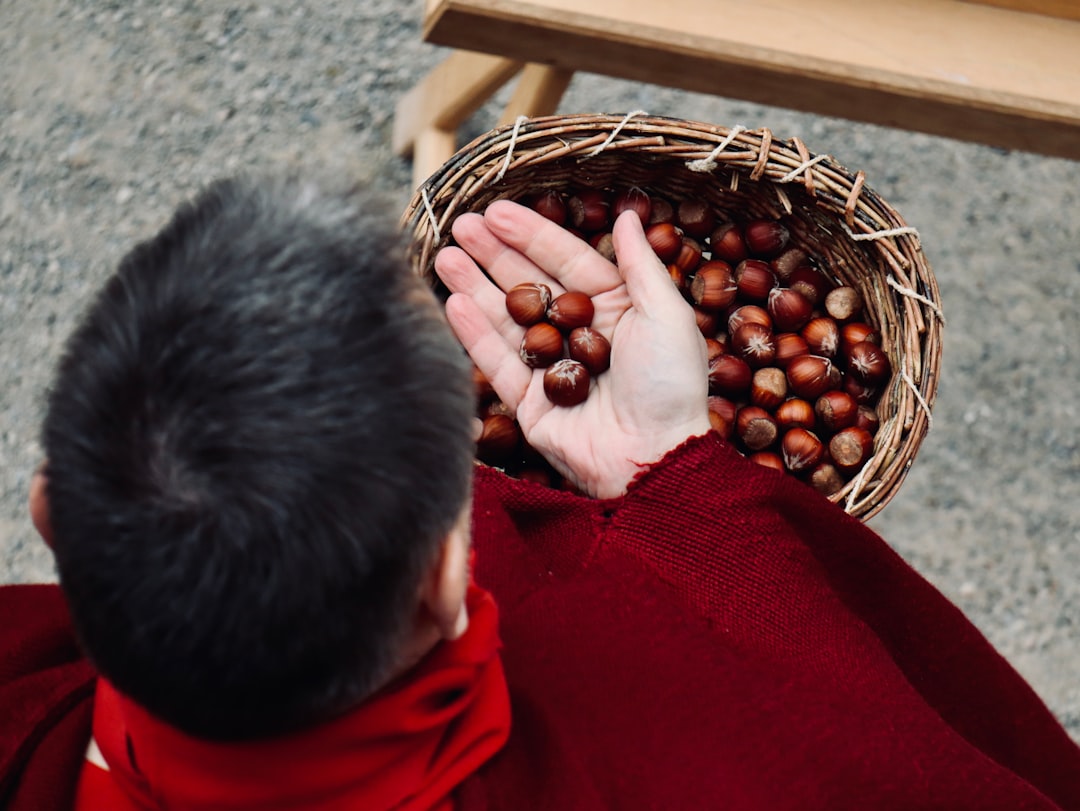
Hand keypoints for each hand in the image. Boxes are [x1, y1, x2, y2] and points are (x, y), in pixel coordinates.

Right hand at [434, 201, 710, 498]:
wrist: (656, 457)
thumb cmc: (670, 386)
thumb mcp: (666, 315)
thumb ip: (640, 264)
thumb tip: (626, 214)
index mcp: (616, 309)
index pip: (567, 261)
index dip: (532, 235)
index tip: (497, 210)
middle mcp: (580, 334)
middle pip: (529, 284)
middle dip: (494, 254)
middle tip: (462, 226)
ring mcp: (551, 367)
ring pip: (506, 319)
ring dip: (475, 286)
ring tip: (445, 255)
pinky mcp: (529, 402)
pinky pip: (498, 362)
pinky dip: (475, 334)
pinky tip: (453, 301)